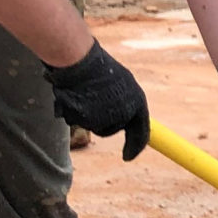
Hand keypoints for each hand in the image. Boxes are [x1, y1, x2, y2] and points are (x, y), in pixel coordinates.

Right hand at [43, 42, 148, 158]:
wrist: (79, 60)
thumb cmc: (99, 68)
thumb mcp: (121, 83)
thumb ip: (125, 102)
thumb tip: (128, 119)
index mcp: (138, 102)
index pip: (142, 131)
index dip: (135, 146)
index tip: (128, 157)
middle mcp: (125, 113)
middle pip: (114, 129)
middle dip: (104, 120)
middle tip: (94, 99)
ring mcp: (107, 118)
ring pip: (96, 126)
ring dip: (89, 115)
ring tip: (86, 93)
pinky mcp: (89, 120)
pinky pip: (80, 122)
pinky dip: (76, 112)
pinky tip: (75, 96)